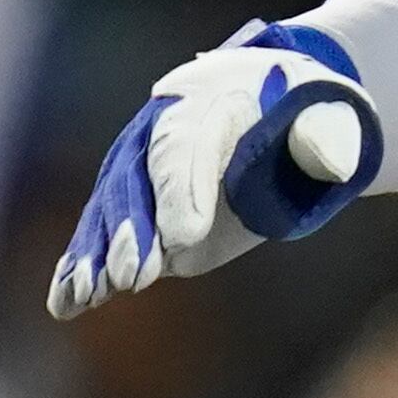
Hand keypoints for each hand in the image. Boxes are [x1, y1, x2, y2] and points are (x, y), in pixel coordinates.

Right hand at [45, 20, 375, 318]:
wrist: (285, 109)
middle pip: (135, 178)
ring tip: (87, 295)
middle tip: (134, 276)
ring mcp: (143, 169)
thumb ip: (326, 136)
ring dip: (97, 254)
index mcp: (206, 94)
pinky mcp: (142, 210)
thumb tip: (328, 162)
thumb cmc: (310, 111)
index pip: (182, 143)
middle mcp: (160, 129)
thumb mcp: (330, 114)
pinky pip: (104, 236)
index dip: (181, 191)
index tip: (185, 239)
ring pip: (111, 210)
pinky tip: (67, 302)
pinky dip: (82, 266)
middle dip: (132, 230)